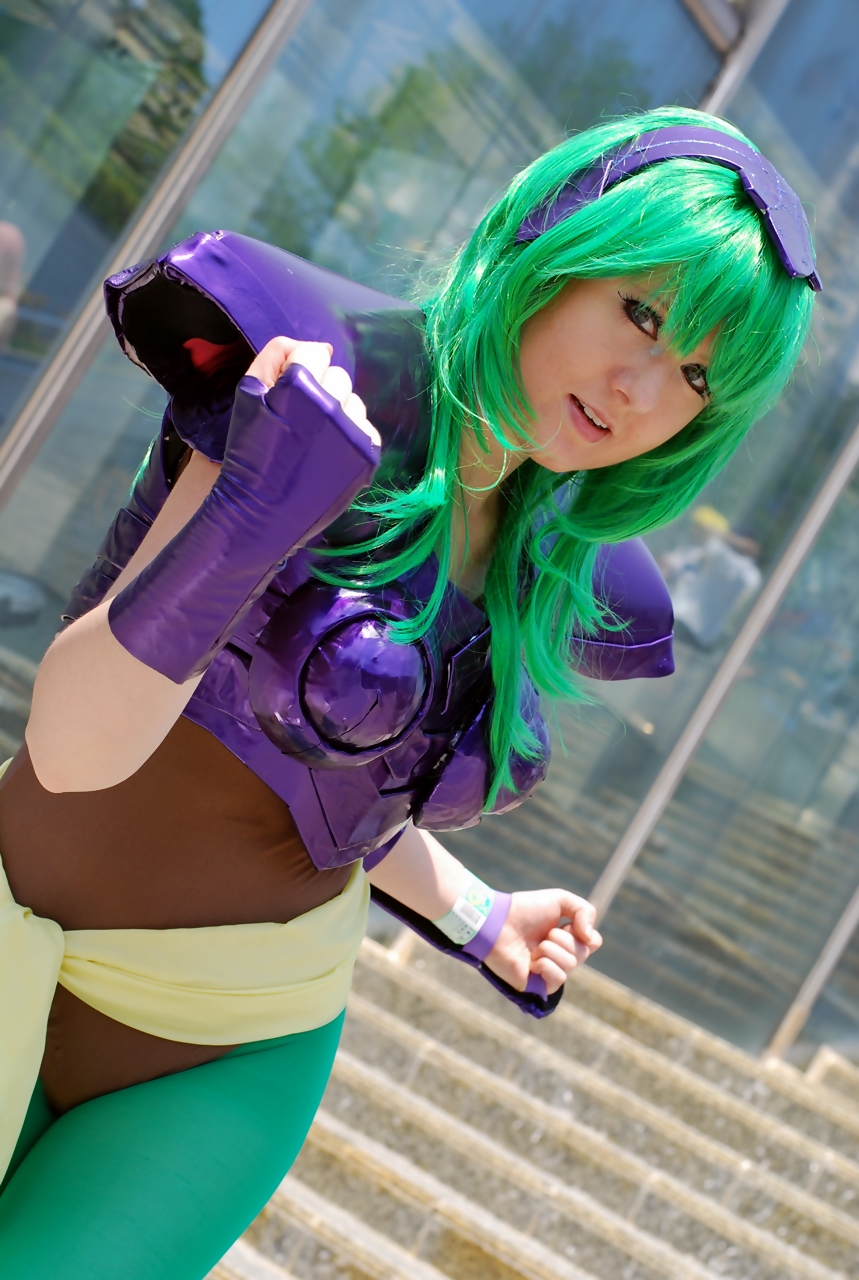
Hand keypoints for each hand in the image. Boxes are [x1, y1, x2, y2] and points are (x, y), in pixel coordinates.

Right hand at [246, 336, 379, 445]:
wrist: (262, 511)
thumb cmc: (250, 452)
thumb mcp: (247, 395)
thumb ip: (275, 355)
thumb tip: (316, 345)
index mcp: (299, 387)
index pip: (316, 352)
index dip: (300, 369)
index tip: (289, 392)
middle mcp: (331, 406)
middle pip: (339, 376)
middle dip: (321, 389)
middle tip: (301, 420)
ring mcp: (352, 433)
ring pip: (355, 402)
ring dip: (339, 413)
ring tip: (315, 440)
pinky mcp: (367, 456)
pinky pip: (367, 429)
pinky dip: (352, 437)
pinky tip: (331, 453)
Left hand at [485, 889, 601, 994]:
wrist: (498, 922)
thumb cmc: (525, 910)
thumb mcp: (560, 899)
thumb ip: (585, 910)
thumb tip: (590, 938)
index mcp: (566, 938)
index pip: (593, 942)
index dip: (584, 932)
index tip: (566, 924)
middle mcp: (560, 956)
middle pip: (583, 953)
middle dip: (563, 939)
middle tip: (545, 934)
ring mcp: (548, 972)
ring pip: (571, 965)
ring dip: (551, 950)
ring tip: (534, 947)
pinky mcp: (537, 985)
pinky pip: (558, 980)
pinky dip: (546, 966)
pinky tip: (532, 962)